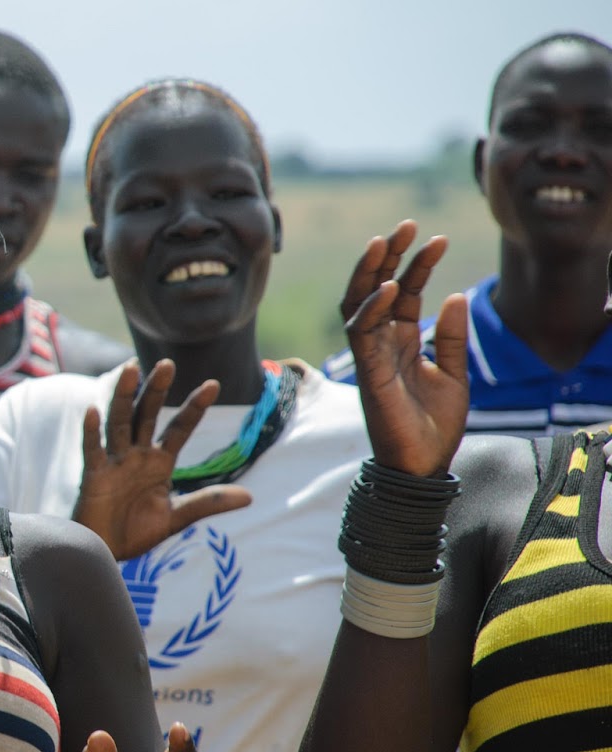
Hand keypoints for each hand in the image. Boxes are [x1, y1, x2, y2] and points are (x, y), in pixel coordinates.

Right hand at [74, 360, 251, 560]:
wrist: (105, 552)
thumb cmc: (136, 532)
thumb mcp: (177, 517)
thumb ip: (208, 503)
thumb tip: (250, 497)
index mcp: (159, 462)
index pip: (179, 428)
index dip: (195, 407)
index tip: (213, 385)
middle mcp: (137, 455)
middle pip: (146, 415)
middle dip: (157, 390)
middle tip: (167, 363)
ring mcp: (114, 462)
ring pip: (120, 422)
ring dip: (125, 396)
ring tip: (131, 369)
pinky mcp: (94, 475)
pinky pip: (93, 450)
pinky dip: (92, 431)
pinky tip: (93, 410)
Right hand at [338, 220, 467, 476]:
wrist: (423, 464)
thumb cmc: (434, 425)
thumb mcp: (454, 374)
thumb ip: (450, 336)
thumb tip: (454, 294)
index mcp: (401, 341)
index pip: (405, 293)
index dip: (418, 265)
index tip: (437, 238)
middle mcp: (381, 344)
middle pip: (375, 289)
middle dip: (388, 256)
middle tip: (405, 226)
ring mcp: (371, 357)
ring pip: (359, 304)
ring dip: (371, 273)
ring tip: (387, 241)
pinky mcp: (368, 373)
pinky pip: (362, 334)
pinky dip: (373, 309)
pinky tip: (392, 287)